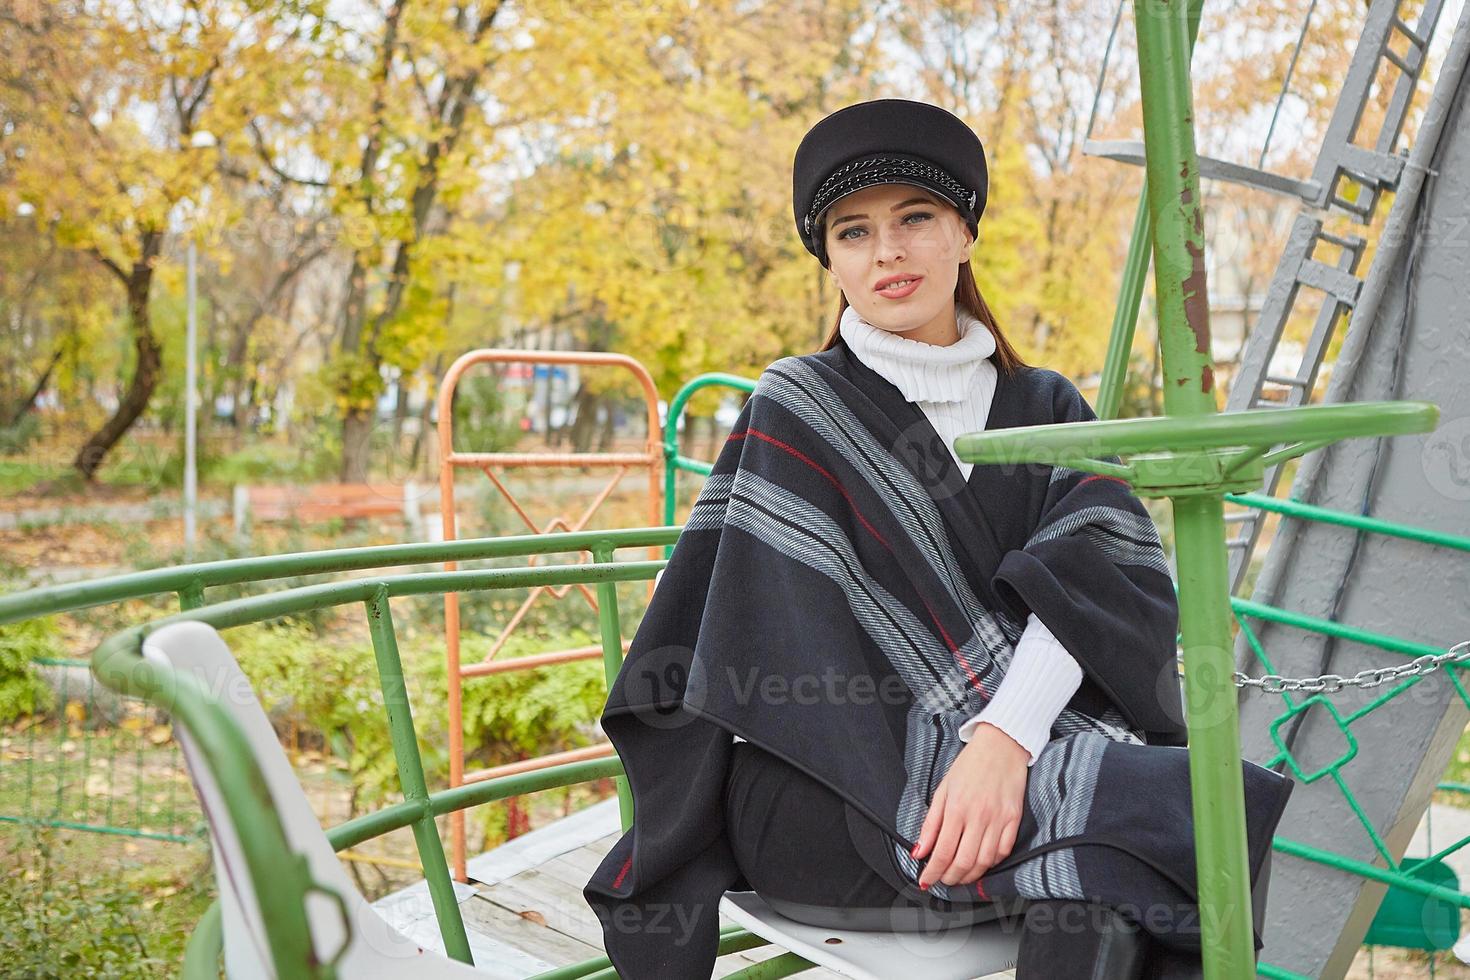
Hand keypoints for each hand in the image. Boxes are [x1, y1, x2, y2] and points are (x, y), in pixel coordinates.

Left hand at [911, 722, 1027, 889]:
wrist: (1001, 745)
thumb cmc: (969, 765)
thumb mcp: (942, 790)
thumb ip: (930, 824)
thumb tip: (919, 852)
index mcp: (956, 808)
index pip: (942, 852)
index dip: (933, 872)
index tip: (926, 881)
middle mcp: (978, 816)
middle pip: (963, 862)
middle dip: (950, 878)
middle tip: (943, 881)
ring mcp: (999, 819)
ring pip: (984, 862)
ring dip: (970, 875)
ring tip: (960, 876)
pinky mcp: (1015, 819)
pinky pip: (1003, 851)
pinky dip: (991, 863)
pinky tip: (982, 863)